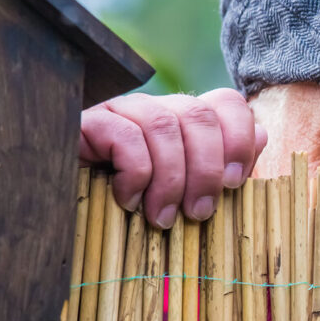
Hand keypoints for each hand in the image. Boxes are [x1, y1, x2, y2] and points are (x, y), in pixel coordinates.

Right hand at [79, 88, 267, 227]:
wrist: (56, 213)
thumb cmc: (130, 212)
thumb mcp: (183, 195)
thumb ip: (224, 167)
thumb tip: (263, 135)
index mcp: (182, 121)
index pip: (225, 102)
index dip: (239, 136)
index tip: (235, 182)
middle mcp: (154, 109)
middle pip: (198, 114)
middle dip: (207, 168)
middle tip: (200, 213)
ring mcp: (119, 112)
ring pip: (163, 124)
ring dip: (171, 179)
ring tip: (164, 218)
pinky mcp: (86, 124)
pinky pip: (124, 136)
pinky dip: (136, 174)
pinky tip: (129, 202)